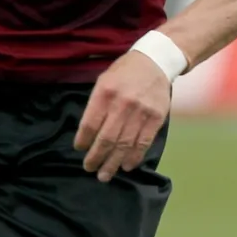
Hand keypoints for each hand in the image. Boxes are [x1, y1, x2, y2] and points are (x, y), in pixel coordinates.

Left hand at [75, 50, 171, 182]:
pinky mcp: (156, 117)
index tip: (80, 150)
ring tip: (104, 175)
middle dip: (96, 158)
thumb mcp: (104, 81)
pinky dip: (134, 157)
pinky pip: (143, 142)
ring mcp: (141, 112)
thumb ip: (95, 105)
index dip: (83, 141)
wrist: (156, 61)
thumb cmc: (124, 72)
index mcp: (105, 93)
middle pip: (106, 139)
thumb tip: (87, 134)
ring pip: (124, 144)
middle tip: (90, 168)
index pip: (90, 125)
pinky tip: (127, 166)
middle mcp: (123, 103)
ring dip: (113, 163)